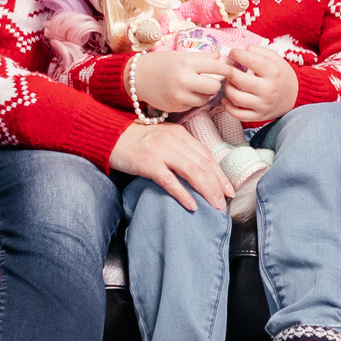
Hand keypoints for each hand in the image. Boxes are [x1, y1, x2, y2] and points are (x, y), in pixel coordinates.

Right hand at [111, 120, 235, 212]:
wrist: (111, 136)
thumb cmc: (137, 140)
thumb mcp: (164, 139)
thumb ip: (181, 150)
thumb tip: (200, 172)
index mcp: (180, 134)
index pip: (207, 155)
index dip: (220, 174)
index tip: (229, 190)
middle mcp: (174, 141)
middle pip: (203, 164)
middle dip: (217, 185)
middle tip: (224, 202)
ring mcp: (161, 151)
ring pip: (192, 171)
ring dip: (206, 190)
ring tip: (214, 205)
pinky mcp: (148, 163)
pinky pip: (169, 180)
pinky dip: (182, 193)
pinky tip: (191, 205)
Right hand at [130, 51, 225, 114]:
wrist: (136, 77)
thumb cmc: (160, 63)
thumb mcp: (180, 55)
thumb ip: (201, 57)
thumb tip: (220, 57)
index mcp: (186, 63)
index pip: (217, 67)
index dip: (227, 70)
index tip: (231, 71)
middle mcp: (183, 80)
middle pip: (215, 87)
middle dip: (215, 84)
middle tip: (209, 80)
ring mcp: (179, 96)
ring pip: (205, 99)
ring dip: (203, 94)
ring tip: (193, 87)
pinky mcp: (175, 107)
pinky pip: (192, 106)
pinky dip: (191, 100)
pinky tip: (182, 93)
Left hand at [221, 43, 297, 127]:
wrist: (295, 96)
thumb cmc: (282, 75)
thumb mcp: (276, 59)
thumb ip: (259, 51)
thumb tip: (241, 51)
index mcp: (273, 73)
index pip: (250, 60)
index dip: (237, 54)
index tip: (233, 53)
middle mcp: (268, 90)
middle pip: (238, 79)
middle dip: (228, 71)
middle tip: (228, 68)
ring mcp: (263, 105)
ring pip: (235, 98)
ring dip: (227, 88)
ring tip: (230, 82)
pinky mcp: (259, 116)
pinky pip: (238, 114)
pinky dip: (228, 107)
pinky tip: (227, 99)